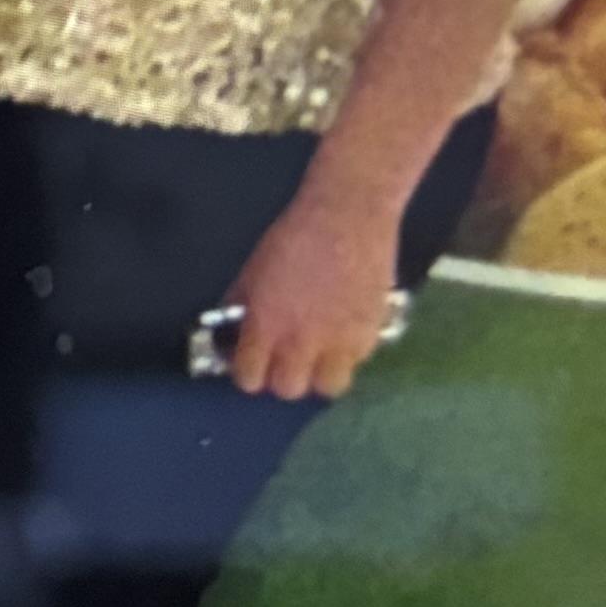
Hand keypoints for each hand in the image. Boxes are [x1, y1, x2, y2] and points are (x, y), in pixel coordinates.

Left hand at [214, 181, 407, 403]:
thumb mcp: (252, 271)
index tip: (248, 363)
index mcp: (266, 325)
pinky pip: (357, 362)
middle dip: (281, 379)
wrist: (347, 216)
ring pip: (329, 387)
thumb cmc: (293, 237)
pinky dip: (347, 355)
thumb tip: (233, 330)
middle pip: (288, 390)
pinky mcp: (372, 333)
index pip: (250, 378)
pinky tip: (341, 333)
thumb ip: (243, 306)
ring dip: (319, 376)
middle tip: (282, 360)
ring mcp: (341, 342)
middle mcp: (303, 342)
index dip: (246, 374)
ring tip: (316, 355)